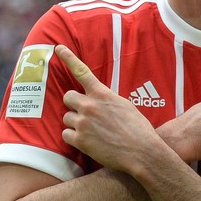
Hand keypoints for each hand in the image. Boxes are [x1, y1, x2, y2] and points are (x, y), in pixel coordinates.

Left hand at [57, 45, 164, 173]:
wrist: (141, 152)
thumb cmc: (138, 129)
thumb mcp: (124, 106)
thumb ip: (107, 99)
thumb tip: (98, 98)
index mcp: (102, 94)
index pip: (82, 71)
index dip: (69, 58)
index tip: (58, 48)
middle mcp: (89, 105)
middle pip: (68, 97)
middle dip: (73, 104)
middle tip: (84, 113)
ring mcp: (83, 122)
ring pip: (67, 118)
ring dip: (75, 123)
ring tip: (92, 132)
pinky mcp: (80, 140)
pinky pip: (66, 135)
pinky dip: (73, 138)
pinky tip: (88, 142)